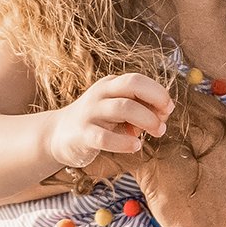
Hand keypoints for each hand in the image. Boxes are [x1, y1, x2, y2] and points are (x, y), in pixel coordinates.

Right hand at [42, 74, 174, 176]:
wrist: (57, 135)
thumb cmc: (97, 122)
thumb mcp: (118, 112)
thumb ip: (140, 110)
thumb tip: (163, 115)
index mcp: (110, 85)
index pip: (138, 80)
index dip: (158, 93)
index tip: (168, 109)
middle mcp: (100, 94)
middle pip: (132, 85)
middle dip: (155, 100)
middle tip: (163, 120)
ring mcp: (90, 113)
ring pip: (123, 108)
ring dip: (146, 120)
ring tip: (156, 132)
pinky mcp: (82, 135)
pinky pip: (104, 137)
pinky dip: (124, 142)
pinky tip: (135, 146)